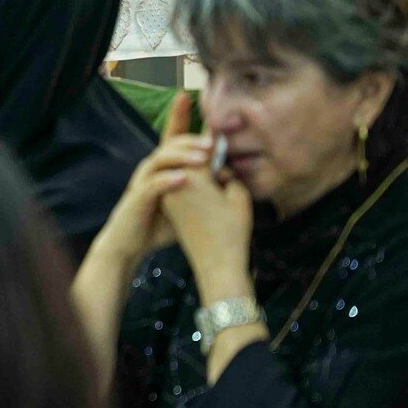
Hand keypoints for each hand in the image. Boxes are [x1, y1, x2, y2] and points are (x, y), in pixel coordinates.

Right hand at [93, 91, 207, 268]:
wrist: (128, 242)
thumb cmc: (158, 222)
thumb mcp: (185, 203)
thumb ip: (202, 188)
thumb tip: (228, 179)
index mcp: (164, 167)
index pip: (172, 136)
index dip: (178, 115)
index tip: (189, 95)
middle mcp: (151, 168)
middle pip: (169, 144)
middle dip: (191, 139)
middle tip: (213, 140)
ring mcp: (143, 181)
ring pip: (160, 160)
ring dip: (182, 156)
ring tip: (202, 158)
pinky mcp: (138, 198)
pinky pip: (152, 185)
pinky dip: (168, 180)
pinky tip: (183, 179)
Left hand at [162, 152, 254, 292]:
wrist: (216, 264)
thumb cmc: (232, 230)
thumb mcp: (239, 195)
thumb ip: (228, 172)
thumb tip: (219, 165)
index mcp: (190, 173)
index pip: (202, 147)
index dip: (216, 144)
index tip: (225, 143)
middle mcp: (173, 181)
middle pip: (188, 157)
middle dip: (204, 154)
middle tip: (222, 159)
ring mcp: (168, 194)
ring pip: (183, 172)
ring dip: (197, 170)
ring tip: (218, 178)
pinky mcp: (168, 208)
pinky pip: (180, 187)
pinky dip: (192, 185)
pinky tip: (209, 193)